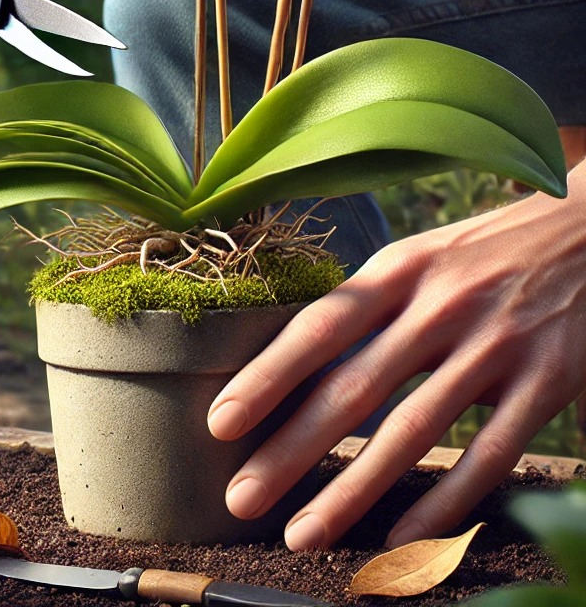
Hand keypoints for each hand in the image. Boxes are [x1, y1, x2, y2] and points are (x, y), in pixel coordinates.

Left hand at [207, 159, 585, 548]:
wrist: (584, 231)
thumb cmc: (477, 254)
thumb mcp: (414, 257)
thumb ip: (363, 308)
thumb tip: (291, 364)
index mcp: (398, 269)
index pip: (319, 327)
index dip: (267, 377)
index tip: (221, 423)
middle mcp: (440, 305)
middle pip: (354, 388)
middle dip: (291, 450)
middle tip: (240, 497)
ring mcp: (496, 345)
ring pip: (413, 432)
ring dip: (354, 491)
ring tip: (302, 533)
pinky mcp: (546, 382)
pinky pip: (489, 455)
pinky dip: (443, 501)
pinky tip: (400, 539)